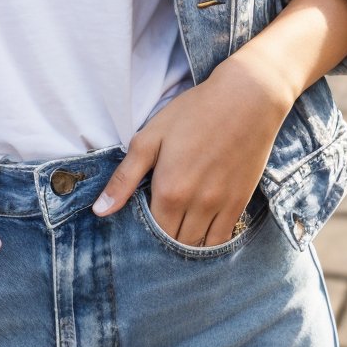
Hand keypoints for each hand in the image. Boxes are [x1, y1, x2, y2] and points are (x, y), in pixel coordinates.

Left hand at [91, 47, 293, 246]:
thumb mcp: (151, 137)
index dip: (141, 231)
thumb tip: (100, 211)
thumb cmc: (194, 113)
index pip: (150, 233)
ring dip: (184, 244)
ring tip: (175, 227)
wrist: (246, 99)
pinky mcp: (240, 203)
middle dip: (162, 241)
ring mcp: (220, 207)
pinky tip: (199, 230)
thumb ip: (124, 177)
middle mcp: (196, 206)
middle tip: (157, 221)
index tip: (139, 218)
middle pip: (173, 245)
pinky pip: (222, 240)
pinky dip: (208, 243)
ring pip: (197, 247)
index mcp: (169, 190)